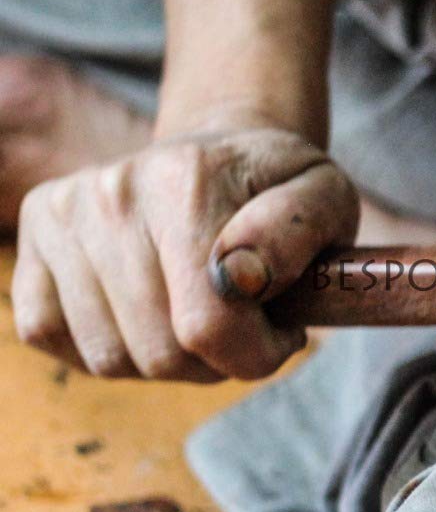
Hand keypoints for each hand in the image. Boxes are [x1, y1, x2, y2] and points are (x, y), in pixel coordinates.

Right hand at [12, 128, 358, 380]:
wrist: (219, 150)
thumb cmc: (279, 187)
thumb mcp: (327, 197)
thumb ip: (301, 233)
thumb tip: (242, 277)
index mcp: (190, 182)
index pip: (209, 325)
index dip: (257, 353)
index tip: (283, 331)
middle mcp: (114, 193)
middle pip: (160, 352)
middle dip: (216, 360)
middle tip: (243, 322)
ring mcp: (64, 214)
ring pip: (109, 357)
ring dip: (163, 360)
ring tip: (198, 316)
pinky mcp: (32, 236)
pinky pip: (52, 335)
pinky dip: (107, 347)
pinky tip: (146, 315)